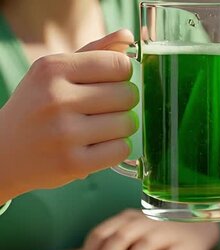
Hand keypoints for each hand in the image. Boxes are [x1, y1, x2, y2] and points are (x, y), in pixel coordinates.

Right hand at [0, 30, 137, 203]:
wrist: (3, 152)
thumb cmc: (38, 106)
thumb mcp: (56, 72)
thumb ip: (94, 52)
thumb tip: (128, 37)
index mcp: (53, 68)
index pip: (119, 65)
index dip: (123, 76)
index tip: (111, 83)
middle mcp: (57, 98)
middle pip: (127, 95)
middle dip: (124, 103)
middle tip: (106, 109)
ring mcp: (64, 133)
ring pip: (128, 124)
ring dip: (122, 127)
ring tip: (101, 128)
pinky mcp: (73, 163)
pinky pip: (121, 150)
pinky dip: (117, 148)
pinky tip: (99, 146)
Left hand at [71, 210, 219, 249]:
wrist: (198, 228)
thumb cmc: (157, 234)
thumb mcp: (128, 236)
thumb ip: (102, 247)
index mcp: (127, 219)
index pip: (101, 233)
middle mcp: (144, 222)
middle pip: (119, 238)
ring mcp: (166, 232)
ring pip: (144, 246)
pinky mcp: (184, 245)